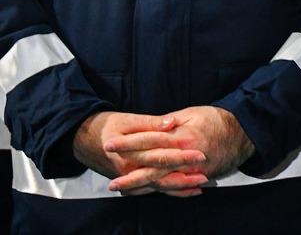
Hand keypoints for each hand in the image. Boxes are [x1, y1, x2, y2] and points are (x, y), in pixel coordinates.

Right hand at [73, 111, 207, 196]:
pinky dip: (167, 192)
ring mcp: (128, 178)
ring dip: (179, 188)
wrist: (82, 140)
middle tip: (206, 176)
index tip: (201, 154)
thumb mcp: (127, 120)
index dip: (182, 156)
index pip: (161, 156)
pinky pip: (149, 190)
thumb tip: (171, 122)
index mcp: (130, 154)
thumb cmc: (107, 126)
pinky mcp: (128, 182)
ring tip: (200, 185)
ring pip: (156, 187)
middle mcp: (129, 170)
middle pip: (161, 176)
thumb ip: (150, 122)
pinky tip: (184, 191)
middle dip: (185, 177)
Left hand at [103, 106, 254, 193]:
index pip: (150, 140)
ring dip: (141, 186)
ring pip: (162, 181)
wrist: (243, 133)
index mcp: (183, 136)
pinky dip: (160, 192)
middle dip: (130, 174)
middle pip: (152, 167)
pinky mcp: (198, 177)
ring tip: (122, 189)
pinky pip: (176, 187)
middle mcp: (186, 156)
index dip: (128, 143)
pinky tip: (145, 193)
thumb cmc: (216, 119)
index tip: (110, 144)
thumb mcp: (193, 113)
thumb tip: (155, 126)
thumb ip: (171, 121)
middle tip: (110, 181)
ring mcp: (192, 170)